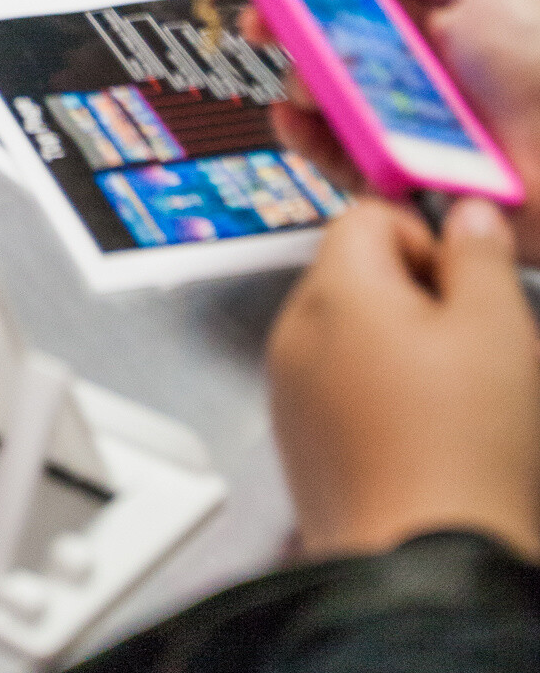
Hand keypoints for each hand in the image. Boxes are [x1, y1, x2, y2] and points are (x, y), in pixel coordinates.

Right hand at [251, 0, 539, 264]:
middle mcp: (410, 62)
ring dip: (303, 79)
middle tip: (265, 18)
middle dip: (288, 23)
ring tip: (312, 78)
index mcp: (431, 11)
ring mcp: (399, 116)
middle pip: (325, 35)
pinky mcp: (394, 169)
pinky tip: (295, 118)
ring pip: (323, 91)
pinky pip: (334, 153)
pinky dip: (307, 135)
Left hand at [268, 196, 539, 560]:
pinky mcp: (297, 442)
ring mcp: (289, 390)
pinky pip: (336, 390)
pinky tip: (423, 437)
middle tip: (472, 346)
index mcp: (336, 290)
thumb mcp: (498, 331)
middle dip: (416, 296)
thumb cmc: (461, 454)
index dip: (426, 239)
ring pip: (347, 334)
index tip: (466, 282)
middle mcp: (295, 331)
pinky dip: (376, 397)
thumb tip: (469, 214)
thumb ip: (480, 256)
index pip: (368, 216)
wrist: (422, 573)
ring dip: (398, 349)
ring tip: (453, 400)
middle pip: (355, 275)